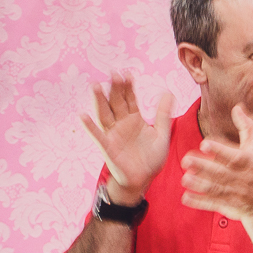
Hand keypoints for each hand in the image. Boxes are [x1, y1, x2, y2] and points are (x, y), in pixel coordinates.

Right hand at [80, 74, 172, 202]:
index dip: (128, 86)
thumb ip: (163, 114)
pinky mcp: (108, 147)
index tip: (127, 72)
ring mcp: (113, 134)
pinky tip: (83, 116)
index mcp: (134, 119)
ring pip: (105, 114)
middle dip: (115, 88)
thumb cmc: (151, 158)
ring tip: (96, 86)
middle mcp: (122, 124)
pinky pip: (98, 135)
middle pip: (117, 102)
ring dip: (100, 100)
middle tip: (114, 72)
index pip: (130, 99)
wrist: (143, 180)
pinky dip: (90, 127)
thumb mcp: (161, 134)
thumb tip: (168, 92)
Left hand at [181, 106, 252, 219]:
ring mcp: (236, 194)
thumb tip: (237, 107)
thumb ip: (246, 127)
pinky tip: (186, 197)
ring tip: (185, 178)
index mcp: (249, 162)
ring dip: (200, 184)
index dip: (219, 150)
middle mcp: (243, 178)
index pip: (234, 156)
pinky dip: (200, 202)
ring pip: (217, 189)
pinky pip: (213, 204)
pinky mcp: (229, 206)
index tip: (204, 143)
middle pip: (222, 172)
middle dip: (204, 167)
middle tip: (186, 159)